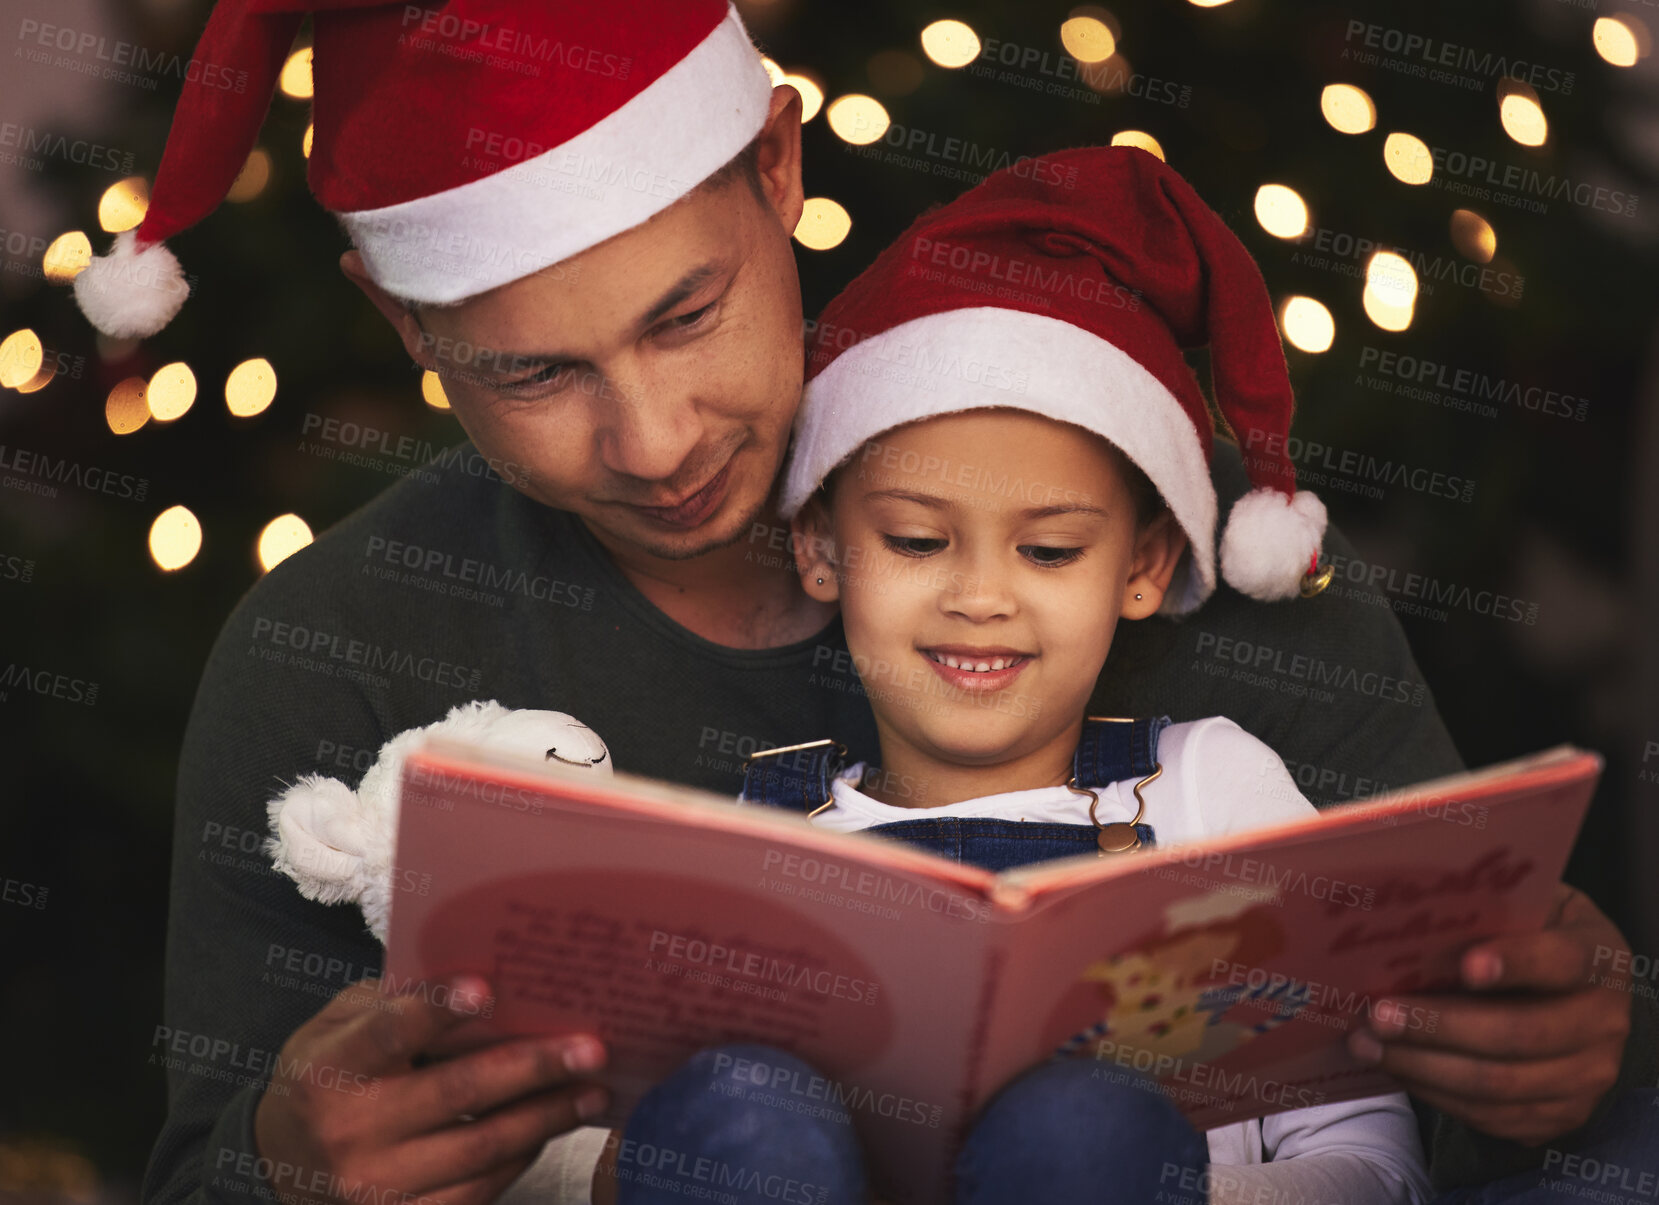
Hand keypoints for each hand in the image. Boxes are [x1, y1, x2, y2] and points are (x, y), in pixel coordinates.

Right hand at [253, 975, 608, 1204]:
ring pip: (480, 1149)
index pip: (390, 1032)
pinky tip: (551, 1127)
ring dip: (546, 1117)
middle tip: (590, 1048)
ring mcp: (374, 1185)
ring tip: (593, 1090)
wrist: (282, 1160)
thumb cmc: (329, 1072)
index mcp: (332, 1068)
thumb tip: (483, 978)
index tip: (490, 988)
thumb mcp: (340, 1024)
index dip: (438, 1008)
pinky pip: (478, 1190)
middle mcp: (350, 1130)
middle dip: (533, 1067)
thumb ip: (398, 1001)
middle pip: (457, 1093)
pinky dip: (522, 1156)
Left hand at [1347, 884, 1632, 1145]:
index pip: (1561, 961)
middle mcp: (1604, 1020)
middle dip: (1438, 1026)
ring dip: (1424, 1067)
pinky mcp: (1565, 1114)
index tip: (1466, 966)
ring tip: (1367, 1045)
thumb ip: (1485, 912)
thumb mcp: (1522, 909)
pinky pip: (1495, 1116)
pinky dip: (1438, 1094)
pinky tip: (1397, 1068)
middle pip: (1519, 1033)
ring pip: (1500, 1084)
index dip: (1516, 963)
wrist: (1571, 993)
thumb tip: (1406, 917)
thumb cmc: (1527, 936)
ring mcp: (1589, 1074)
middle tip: (1376, 1015)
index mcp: (1597, 955)